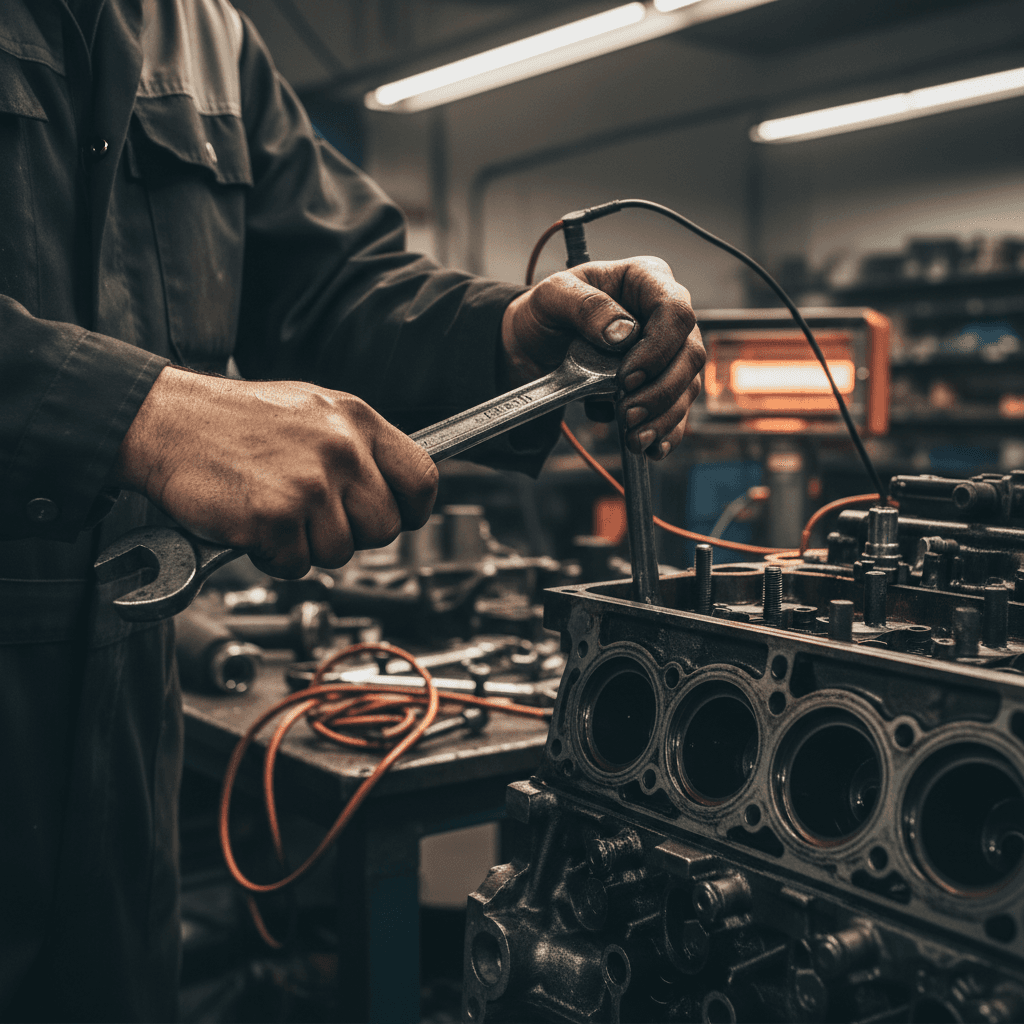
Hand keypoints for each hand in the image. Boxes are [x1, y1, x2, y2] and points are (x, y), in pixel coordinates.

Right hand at [114, 367, 437, 576]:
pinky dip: (274, 557)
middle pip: (385, 527)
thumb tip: (391, 484)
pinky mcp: (276, 517)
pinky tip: (256, 526)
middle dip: (354, 535)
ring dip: (309, 547)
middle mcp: (341, 450)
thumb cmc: (233, 419)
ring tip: (279, 514)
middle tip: (317, 520)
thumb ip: (355, 444)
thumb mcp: (312, 410)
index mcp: (356, 420)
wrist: (165, 421)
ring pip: (341, 552)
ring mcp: (310, 484)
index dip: (413, 509)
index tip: (398, 516)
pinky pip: (296, 565)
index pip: (422, 478)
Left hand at [500, 256, 703, 457]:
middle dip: (661, 392)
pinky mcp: (659, 383)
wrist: (533, 345)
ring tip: (634, 439)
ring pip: (687, 386)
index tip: (627, 377)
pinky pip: (676, 409)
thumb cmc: (546, 312)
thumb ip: (585, 307)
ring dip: (663, 418)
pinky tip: (653, 448)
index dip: (658, 349)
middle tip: (629, 415)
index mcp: (646, 280)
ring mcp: (667, 351)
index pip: (675, 312)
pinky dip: (667, 432)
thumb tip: (623, 332)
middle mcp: (664, 316)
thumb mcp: (552, 297)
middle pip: (689, 354)